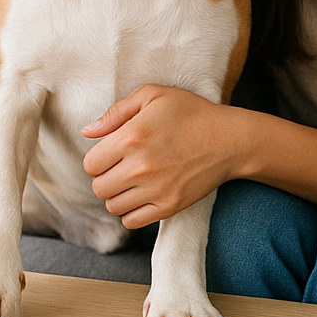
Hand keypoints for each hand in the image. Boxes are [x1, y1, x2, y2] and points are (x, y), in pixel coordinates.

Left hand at [81, 85, 239, 229]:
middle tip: (123, 167)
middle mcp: (140, 166)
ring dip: (118, 195)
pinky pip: (132, 221)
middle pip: (98, 188)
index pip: (90, 164)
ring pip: (113, 206)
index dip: (99, 159)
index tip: (113, 153)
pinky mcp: (169, 206)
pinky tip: (143, 195)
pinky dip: (132, 212)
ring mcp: (156, 189)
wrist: (229, 139)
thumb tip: (87, 132)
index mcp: (131, 137)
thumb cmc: (190, 113)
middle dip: (106, 177)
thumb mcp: (153, 96)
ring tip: (134, 181)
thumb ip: (116, 112)